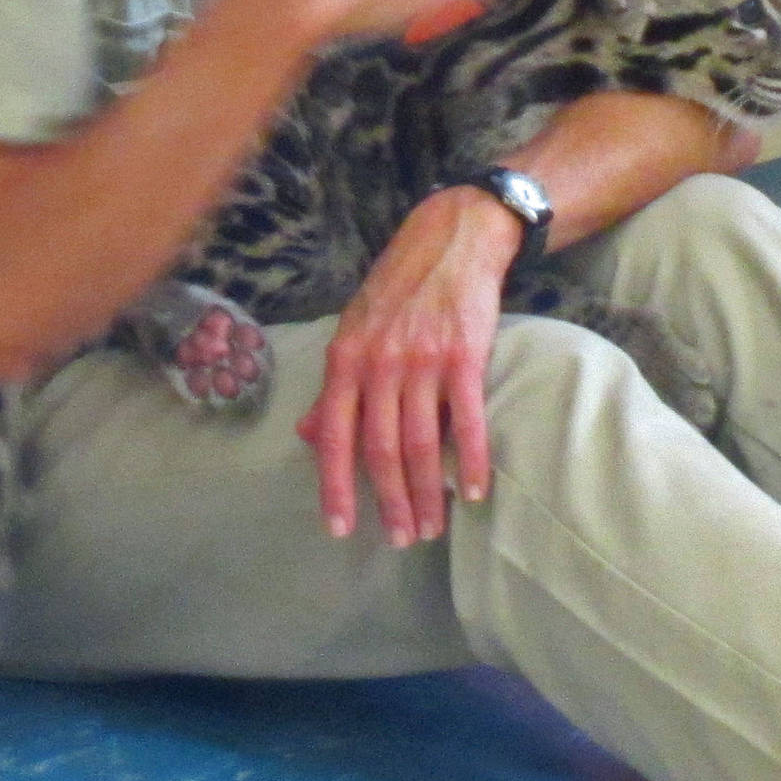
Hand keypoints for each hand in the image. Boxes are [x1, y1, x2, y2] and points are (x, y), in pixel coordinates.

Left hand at [295, 187, 518, 545]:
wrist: (449, 241)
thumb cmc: (398, 291)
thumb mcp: (353, 331)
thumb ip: (334, 389)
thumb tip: (308, 437)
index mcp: (345, 359)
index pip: (335, 436)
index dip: (335, 487)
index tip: (340, 529)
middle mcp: (378, 363)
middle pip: (379, 449)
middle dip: (389, 502)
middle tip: (401, 539)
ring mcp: (422, 360)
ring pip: (420, 442)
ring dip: (427, 493)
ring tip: (432, 526)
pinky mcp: (464, 355)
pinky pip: (467, 419)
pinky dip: (471, 461)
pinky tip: (472, 491)